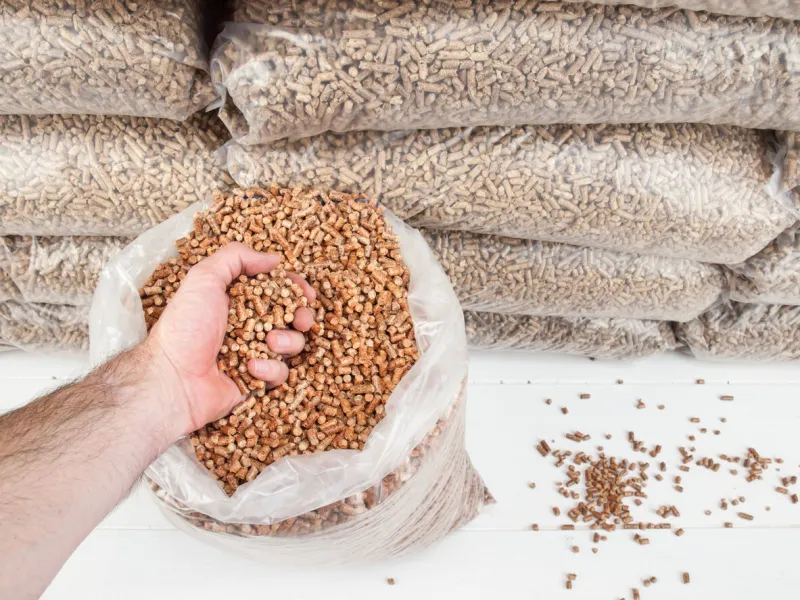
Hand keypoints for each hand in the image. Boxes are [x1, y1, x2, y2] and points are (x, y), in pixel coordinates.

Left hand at [144, 242, 315, 440]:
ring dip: (286, 341)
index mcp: (238, 301)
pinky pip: (280, 373)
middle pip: (292, 317)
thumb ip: (236, 258)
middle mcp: (249, 325)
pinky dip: (269, 368)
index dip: (295, 289)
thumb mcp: (204, 278)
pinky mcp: (257, 381)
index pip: (276, 290)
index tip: (306, 292)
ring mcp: (255, 353)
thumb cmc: (184, 328)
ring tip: (268, 342)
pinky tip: (250, 367)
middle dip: (302, 316)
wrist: (172, 379)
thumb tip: (273, 259)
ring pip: (292, 345)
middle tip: (301, 319)